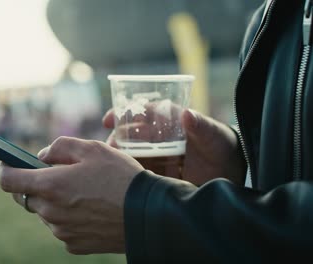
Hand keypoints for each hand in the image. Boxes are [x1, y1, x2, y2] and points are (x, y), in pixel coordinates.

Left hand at [0, 136, 143, 253]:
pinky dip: (68, 217)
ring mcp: (61, 231)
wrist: (147, 214)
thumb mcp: (92, 148)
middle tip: (59, 175)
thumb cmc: (121, 177)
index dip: (5, 169)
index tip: (7, 163)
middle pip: (27, 197)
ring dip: (54, 201)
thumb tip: (42, 157)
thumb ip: (59, 147)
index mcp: (51, 185)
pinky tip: (90, 210)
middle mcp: (51, 212)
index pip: (9, 180)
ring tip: (82, 193)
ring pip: (45, 213)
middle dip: (36, 184)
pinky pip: (61, 227)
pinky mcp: (73, 245)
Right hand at [102, 108, 245, 185]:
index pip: (140, 112)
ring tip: (114, 166)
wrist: (231, 172)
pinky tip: (123, 180)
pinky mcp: (158, 172)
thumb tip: (187, 114)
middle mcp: (158, 136)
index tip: (108, 120)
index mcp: (167, 120)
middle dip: (115, 140)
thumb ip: (201, 125)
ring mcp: (156, 155)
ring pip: (130, 154)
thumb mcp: (214, 134)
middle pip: (129, 134)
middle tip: (110, 149)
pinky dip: (129, 174)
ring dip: (119, 158)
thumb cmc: (223, 145)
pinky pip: (139, 172)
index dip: (121, 113)